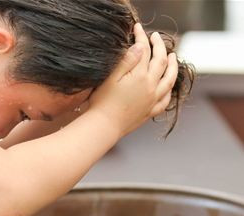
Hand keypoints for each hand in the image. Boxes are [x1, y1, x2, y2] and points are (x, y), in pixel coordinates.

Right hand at [89, 23, 178, 137]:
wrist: (104, 126)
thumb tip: (140, 46)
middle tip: (156, 37)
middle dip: (160, 46)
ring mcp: (152, 100)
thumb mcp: (111, 77)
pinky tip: (168, 86)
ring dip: (173, 66)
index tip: (138, 28)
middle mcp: (150, 87)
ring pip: (169, 80)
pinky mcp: (149, 112)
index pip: (144, 51)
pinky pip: (165, 101)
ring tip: (173, 57)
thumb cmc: (103, 102)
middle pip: (161, 62)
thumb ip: (127, 60)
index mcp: (140, 76)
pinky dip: (169, 91)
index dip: (142, 37)